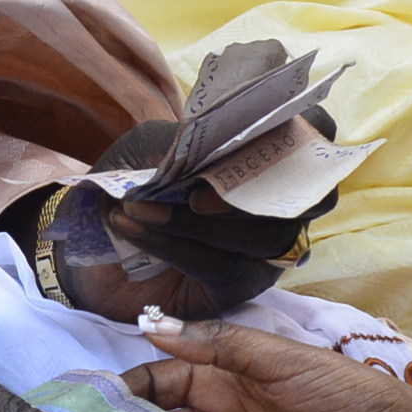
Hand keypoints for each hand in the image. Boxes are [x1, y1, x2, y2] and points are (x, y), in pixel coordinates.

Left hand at [39, 119, 313, 320]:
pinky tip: (130, 227)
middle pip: (304, 198)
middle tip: (195, 195)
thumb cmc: (134, 181)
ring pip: (262, 237)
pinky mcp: (241, 285)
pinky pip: (220, 266)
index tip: (263, 126)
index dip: (305, 130)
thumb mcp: (151, 146)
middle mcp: (281, 203)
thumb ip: (182, 140)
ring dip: (193, 223)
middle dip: (251, 193)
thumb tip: (200, 144)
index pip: (315, 135)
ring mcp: (268, 249)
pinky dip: (172, 244)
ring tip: (136, 207)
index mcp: (267, 154)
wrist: (96, 239)